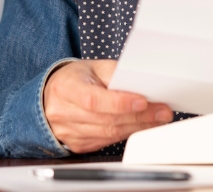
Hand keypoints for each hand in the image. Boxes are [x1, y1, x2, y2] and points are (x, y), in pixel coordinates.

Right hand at [43, 59, 173, 153]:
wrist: (49, 98)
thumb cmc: (75, 79)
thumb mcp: (92, 68)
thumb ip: (115, 74)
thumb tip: (142, 84)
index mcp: (66, 88)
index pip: (93, 100)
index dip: (119, 103)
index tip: (143, 101)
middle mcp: (64, 112)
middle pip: (106, 119)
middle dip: (139, 116)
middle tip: (163, 112)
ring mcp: (69, 132)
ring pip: (108, 134)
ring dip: (137, 127)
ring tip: (159, 119)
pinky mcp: (78, 144)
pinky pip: (106, 141)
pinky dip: (127, 134)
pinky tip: (142, 127)